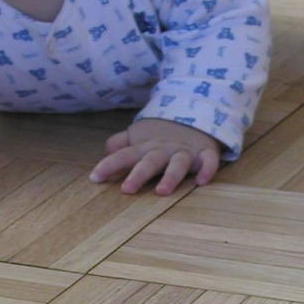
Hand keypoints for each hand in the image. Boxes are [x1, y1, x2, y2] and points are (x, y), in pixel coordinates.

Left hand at [89, 118, 220, 195]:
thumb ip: (120, 145)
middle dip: (139, 174)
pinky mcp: (206, 152)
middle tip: (127, 189)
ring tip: (162, 191)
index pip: (125, 155)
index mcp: (146, 147)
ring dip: (170, 176)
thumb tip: (107, 152)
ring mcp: (186, 151)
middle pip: (150, 161)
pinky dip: (207, 169)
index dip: (109, 165)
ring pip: (178, 163)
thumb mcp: (138, 137)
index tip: (95, 178)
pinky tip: (201, 181)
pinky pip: (209, 160)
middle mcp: (164, 149)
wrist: (196, 113)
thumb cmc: (161, 135)